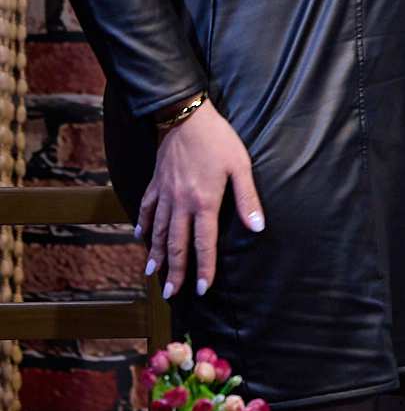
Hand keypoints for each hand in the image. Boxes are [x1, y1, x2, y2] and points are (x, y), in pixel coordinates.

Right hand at [137, 100, 264, 299]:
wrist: (186, 117)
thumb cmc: (219, 140)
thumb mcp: (240, 166)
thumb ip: (247, 199)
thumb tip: (258, 227)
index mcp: (204, 202)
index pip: (204, 243)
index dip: (204, 267)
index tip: (203, 289)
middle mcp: (180, 204)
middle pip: (176, 244)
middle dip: (175, 270)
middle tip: (171, 293)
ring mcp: (164, 194)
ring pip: (157, 231)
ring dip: (156, 254)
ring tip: (153, 273)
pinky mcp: (155, 183)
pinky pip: (145, 209)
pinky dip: (142, 224)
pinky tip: (140, 237)